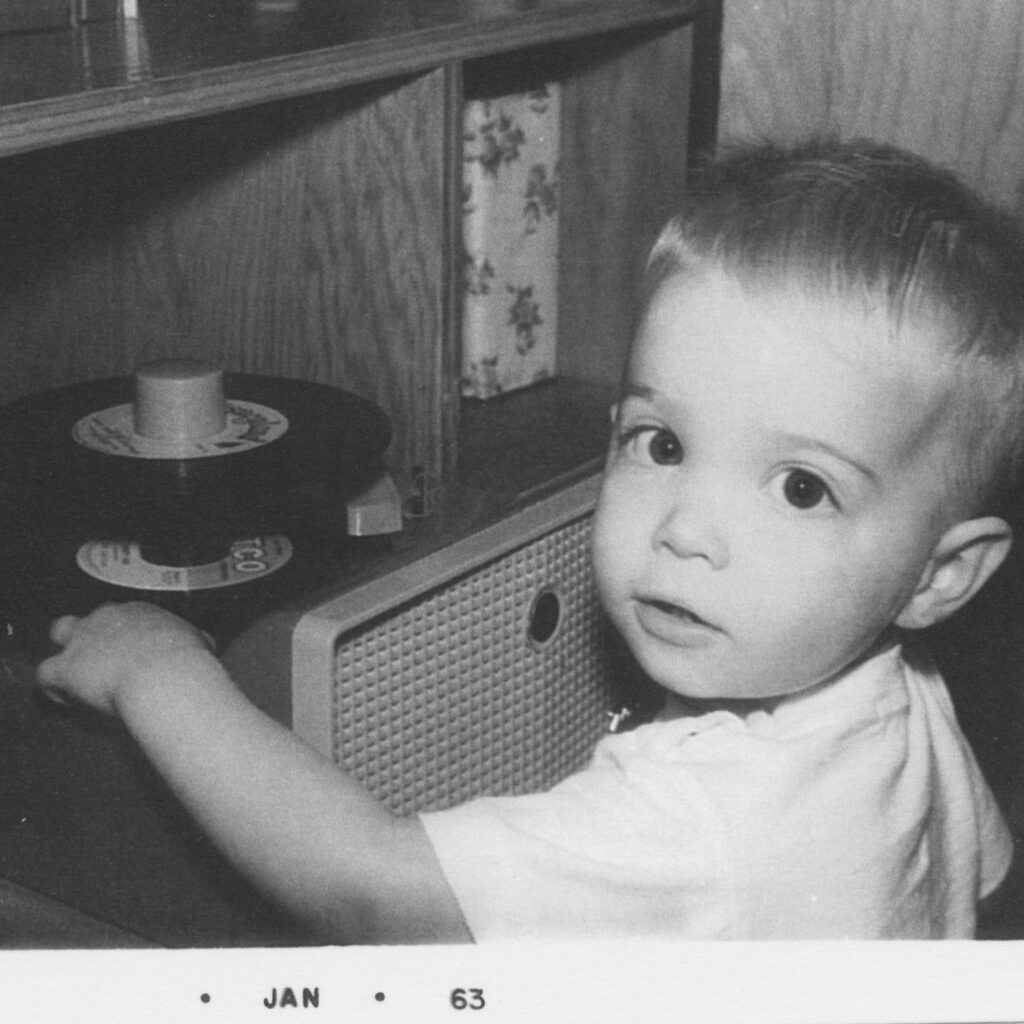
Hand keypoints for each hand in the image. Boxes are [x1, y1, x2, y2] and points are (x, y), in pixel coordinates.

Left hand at [37, 602, 215, 714]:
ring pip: (59, 630)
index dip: (125, 637)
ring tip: (79, 676)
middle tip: (105, 662)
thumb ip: (194, 639)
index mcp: (139, 611)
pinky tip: (70, 700)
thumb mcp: (198, 641)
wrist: (165, 677)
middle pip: (89, 618)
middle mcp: (107, 618)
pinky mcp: (64, 667)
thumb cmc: (186, 661)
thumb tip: (204, 643)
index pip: (123, 616)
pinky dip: (54, 688)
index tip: (133, 655)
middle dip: (92, 636)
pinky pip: (45, 674)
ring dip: (67, 649)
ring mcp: (82, 640)